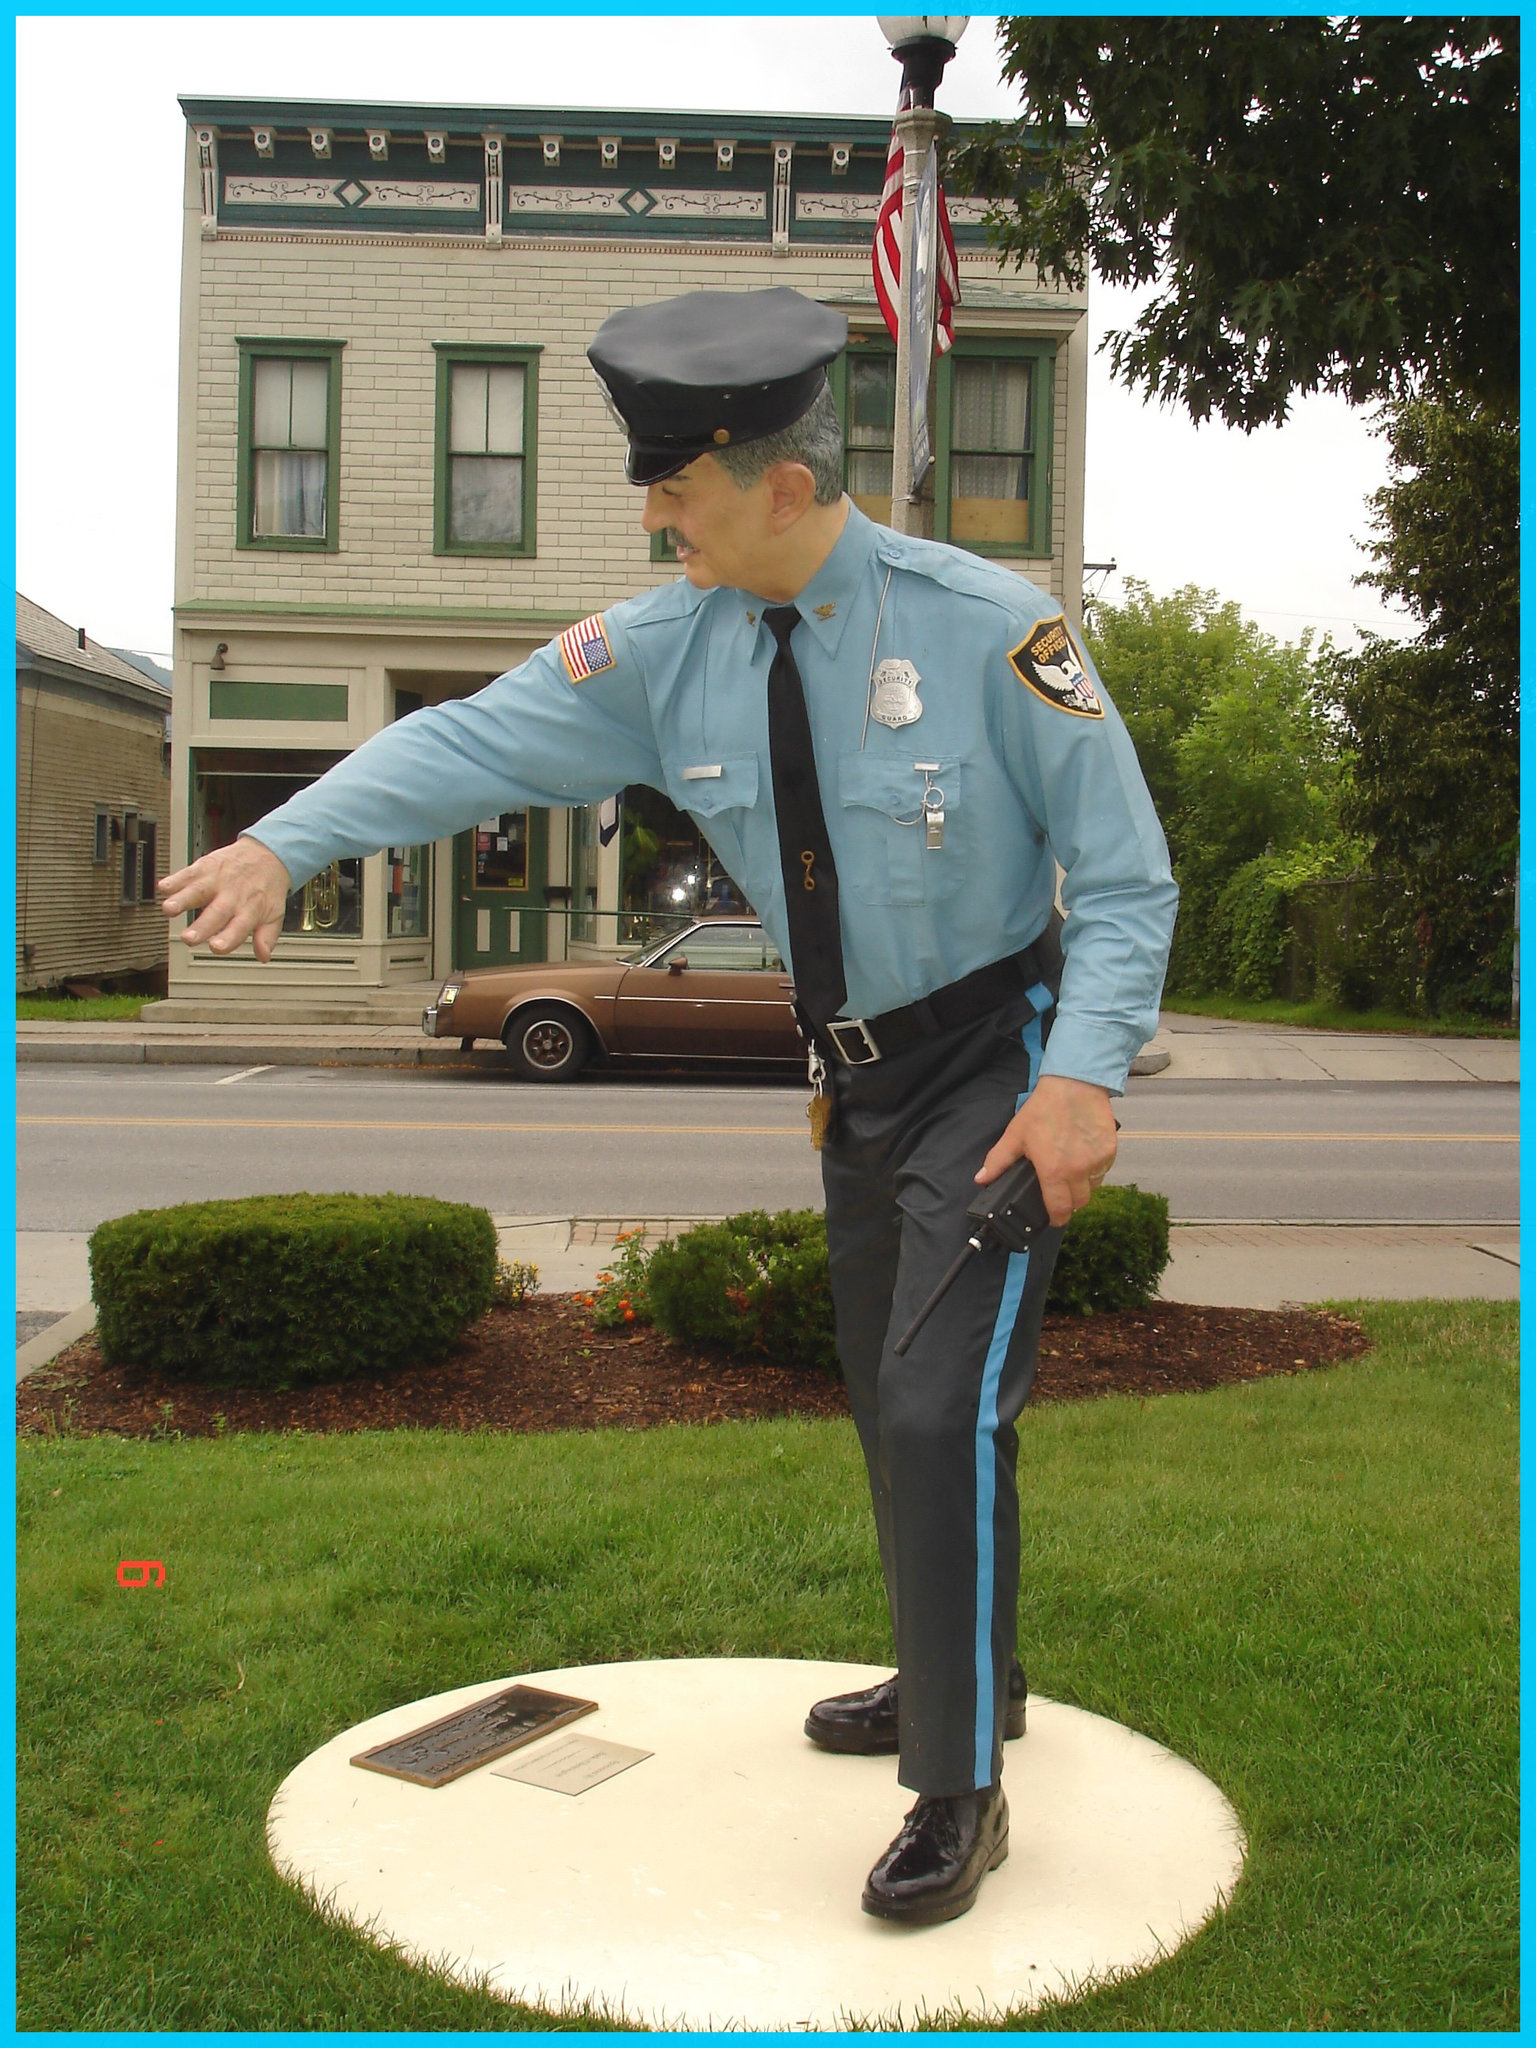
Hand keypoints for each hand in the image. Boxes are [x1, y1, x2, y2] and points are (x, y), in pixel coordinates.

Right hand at [158, 838, 292, 961]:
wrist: (266, 854)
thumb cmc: (266, 888)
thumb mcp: (274, 914)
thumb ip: (267, 937)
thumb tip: (263, 956)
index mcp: (249, 910)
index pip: (239, 928)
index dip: (228, 938)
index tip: (216, 947)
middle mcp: (231, 896)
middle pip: (215, 913)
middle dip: (201, 926)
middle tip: (188, 938)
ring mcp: (217, 881)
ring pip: (198, 891)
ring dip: (182, 900)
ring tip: (169, 910)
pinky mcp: (204, 867)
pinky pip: (187, 873)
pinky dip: (175, 880)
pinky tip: (164, 888)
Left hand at [974, 1074, 1116, 1226]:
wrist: (1074, 1085)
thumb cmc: (1044, 1109)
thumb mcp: (1015, 1135)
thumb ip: (998, 1161)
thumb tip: (981, 1179)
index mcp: (1054, 1172)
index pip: (1060, 1210)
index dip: (1057, 1218)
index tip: (1054, 1218)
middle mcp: (1078, 1171)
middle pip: (1079, 1203)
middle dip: (1070, 1203)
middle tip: (1060, 1192)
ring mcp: (1097, 1162)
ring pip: (1093, 1187)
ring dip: (1083, 1185)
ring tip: (1072, 1170)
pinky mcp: (1110, 1151)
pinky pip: (1104, 1170)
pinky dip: (1095, 1169)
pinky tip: (1084, 1156)